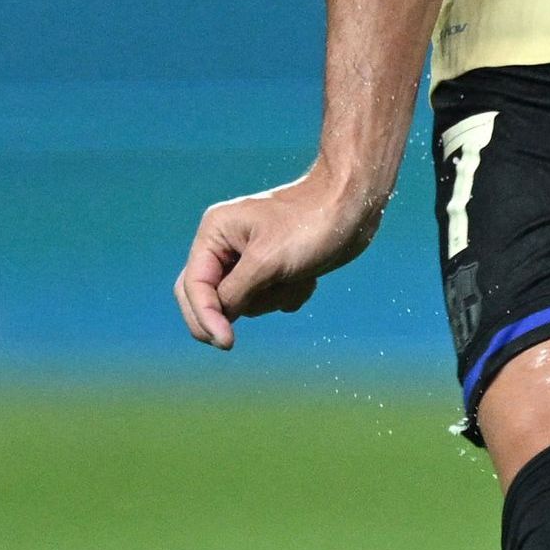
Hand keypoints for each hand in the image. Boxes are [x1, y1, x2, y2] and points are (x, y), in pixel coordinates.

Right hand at [174, 167, 390, 347]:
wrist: (355, 207)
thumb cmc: (311, 225)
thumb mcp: (267, 262)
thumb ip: (236, 293)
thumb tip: (218, 320)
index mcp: (216, 232)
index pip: (194, 285)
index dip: (204, 317)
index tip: (225, 342)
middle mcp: (227, 245)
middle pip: (207, 297)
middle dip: (228, 313)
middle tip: (229, 342)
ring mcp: (250, 257)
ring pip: (242, 302)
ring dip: (270, 299)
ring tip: (296, 278)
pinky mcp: (275, 268)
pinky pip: (268, 299)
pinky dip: (287, 295)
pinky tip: (307, 279)